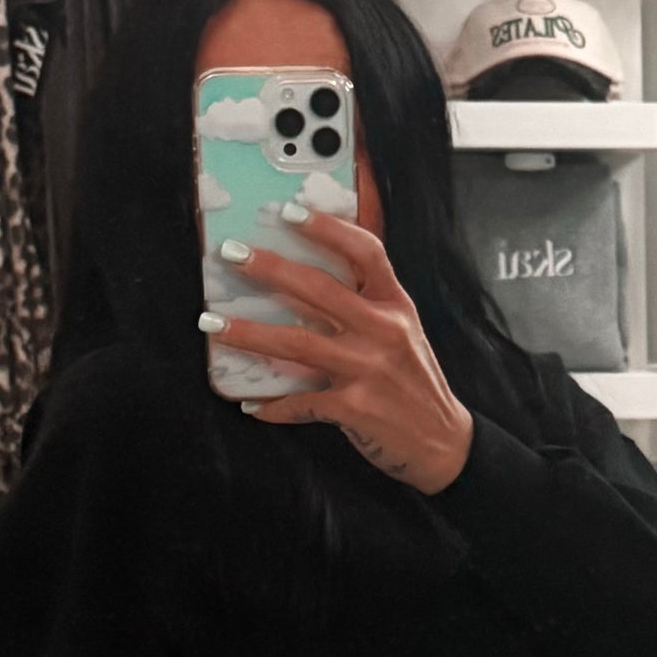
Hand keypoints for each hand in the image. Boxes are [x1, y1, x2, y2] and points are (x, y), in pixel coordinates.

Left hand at [200, 207, 474, 494]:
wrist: (444, 443)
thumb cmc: (416, 385)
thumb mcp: (405, 334)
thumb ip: (369, 307)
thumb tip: (309, 287)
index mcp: (396, 307)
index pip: (365, 252)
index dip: (328, 228)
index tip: (290, 212)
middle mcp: (383, 331)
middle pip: (318, 288)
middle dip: (269, 268)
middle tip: (231, 255)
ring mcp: (368, 369)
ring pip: (296, 342)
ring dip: (248, 333)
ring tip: (213, 324)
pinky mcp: (353, 408)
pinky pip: (300, 401)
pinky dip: (272, 404)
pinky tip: (252, 404)